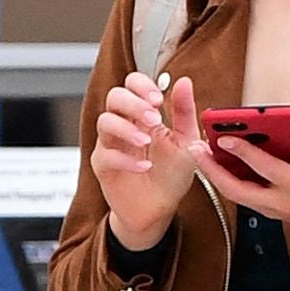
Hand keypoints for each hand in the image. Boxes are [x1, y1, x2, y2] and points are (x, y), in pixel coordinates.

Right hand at [94, 73, 207, 247]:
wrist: (159, 209)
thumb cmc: (170, 174)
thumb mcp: (186, 141)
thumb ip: (184, 112)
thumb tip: (184, 81)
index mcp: (143, 114)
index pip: (131, 84)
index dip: (141, 85)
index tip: (158, 98)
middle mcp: (124, 124)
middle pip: (114, 97)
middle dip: (134, 103)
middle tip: (154, 119)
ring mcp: (111, 144)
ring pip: (105, 122)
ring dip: (127, 129)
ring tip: (146, 142)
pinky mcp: (104, 166)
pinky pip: (106, 156)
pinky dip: (126, 160)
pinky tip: (145, 167)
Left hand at [208, 124, 289, 263]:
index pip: (265, 168)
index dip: (243, 151)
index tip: (224, 136)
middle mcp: (281, 201)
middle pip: (236, 189)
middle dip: (212, 170)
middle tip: (195, 148)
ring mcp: (274, 209)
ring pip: (235, 194)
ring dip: (216, 175)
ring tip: (201, 153)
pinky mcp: (271, 210)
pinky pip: (242, 195)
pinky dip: (227, 181)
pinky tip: (220, 164)